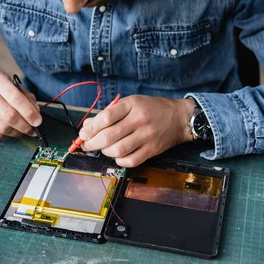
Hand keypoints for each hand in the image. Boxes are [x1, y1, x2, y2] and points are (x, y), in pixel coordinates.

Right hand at [0, 70, 41, 139]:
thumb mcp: (5, 83)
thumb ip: (22, 94)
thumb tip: (36, 112)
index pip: (16, 97)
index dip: (29, 112)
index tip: (38, 121)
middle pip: (10, 115)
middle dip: (25, 125)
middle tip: (32, 129)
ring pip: (3, 127)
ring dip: (17, 133)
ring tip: (22, 131)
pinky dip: (6, 136)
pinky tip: (8, 132)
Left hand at [78, 95, 193, 166]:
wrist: (179, 117)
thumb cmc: (152, 108)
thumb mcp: (131, 103)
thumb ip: (110, 113)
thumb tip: (87, 126)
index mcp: (132, 105)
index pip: (106, 117)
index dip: (91, 128)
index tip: (83, 134)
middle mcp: (139, 120)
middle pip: (109, 136)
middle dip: (92, 143)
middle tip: (86, 145)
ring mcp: (146, 136)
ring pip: (118, 150)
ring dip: (105, 152)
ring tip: (103, 149)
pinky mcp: (152, 150)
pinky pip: (130, 161)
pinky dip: (119, 161)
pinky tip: (118, 155)